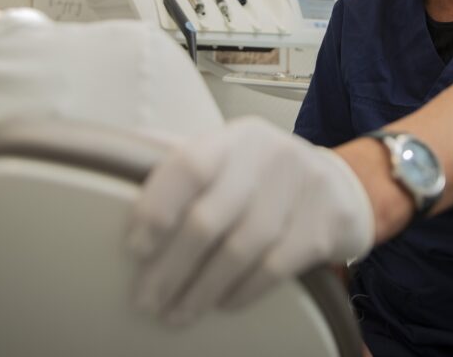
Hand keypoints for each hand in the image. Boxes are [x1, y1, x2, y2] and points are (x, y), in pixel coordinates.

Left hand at [127, 117, 374, 324]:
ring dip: (202, 289)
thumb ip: (180, 160)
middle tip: (146, 300)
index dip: (156, 207)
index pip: (187, 164)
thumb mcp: (228, 157)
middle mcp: (268, 155)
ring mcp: (301, 188)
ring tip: (176, 313)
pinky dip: (243, 291)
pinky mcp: (324, 223)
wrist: (341, 188)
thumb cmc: (263, 178)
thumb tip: (110, 155)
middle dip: (171, 267)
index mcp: (233, 138)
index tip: (135, 248)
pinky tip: (222, 304)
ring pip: (240, 249)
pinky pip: (275, 267)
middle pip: (209, 218)